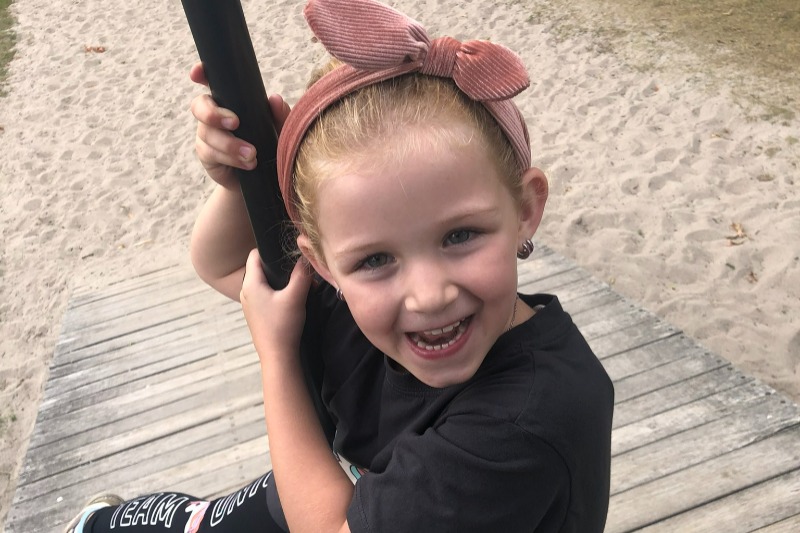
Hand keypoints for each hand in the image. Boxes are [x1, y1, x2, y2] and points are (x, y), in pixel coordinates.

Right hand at [189, 62, 291, 188]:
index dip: (201, 74)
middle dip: (213, 113)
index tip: (197, 74)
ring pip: (207, 133)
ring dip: (229, 144)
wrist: (264, 176)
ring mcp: (207, 134)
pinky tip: (247, 164)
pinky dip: (230, 158)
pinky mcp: (207, 155)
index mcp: (230, 100)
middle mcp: (214, 114)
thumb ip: (280, 115)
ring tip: (252, 154)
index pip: (211, 82)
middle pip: (199, 106)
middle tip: (235, 123)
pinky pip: (210, 153)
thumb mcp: (279, 129)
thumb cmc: (270, 145)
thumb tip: (274, 99)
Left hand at [240, 249, 312, 362]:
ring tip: (300, 284)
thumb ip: (301, 275)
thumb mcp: (295, 297)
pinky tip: (293, 298)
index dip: (270, 249)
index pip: (255, 255)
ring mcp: (250, 304)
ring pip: (265, 282)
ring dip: (281, 280)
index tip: (287, 251)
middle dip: (280, 266)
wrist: (277, 356)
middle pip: (261, 268)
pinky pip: (266, 294)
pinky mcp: (256, 313)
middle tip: (298, 268)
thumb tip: (306, 257)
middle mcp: (246, 292)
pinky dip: (278, 292)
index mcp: (251, 284)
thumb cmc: (283, 326)